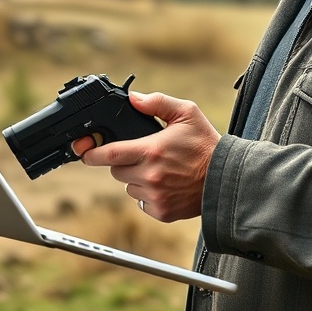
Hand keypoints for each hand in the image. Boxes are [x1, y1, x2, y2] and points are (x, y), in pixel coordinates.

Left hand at [72, 90, 219, 222]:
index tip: (84, 151)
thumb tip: (133, 98)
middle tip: (142, 155)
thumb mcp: (186, 113)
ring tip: (159, 170)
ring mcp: (154, 196)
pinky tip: (165, 184)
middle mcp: (150, 175)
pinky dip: (148, 194)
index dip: (91, 153)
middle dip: (122, 162)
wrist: (227, 179)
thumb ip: (157, 102)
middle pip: (115, 171)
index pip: (109, 154)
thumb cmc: (206, 145)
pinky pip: (141, 202)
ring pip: (128, 187)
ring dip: (135, 178)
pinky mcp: (161, 212)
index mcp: (151, 150)